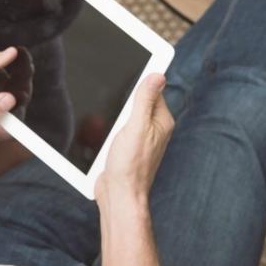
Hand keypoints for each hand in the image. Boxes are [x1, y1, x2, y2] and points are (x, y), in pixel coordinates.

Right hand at [94, 73, 173, 209]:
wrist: (119, 196)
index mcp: (161, 121)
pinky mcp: (128, 147)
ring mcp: (141, 138)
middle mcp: (154, 128)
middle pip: (138, 100)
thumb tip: (158, 74)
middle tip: (114, 108)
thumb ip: (145, 100)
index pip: (153, 89)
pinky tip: (103, 137)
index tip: (128, 69)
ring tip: (110, 130)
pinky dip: (110, 128)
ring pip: (126, 115)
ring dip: (114, 116)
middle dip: (123, 99)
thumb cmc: (129, 166)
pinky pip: (119, 129)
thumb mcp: (135, 127)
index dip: (141, 79)